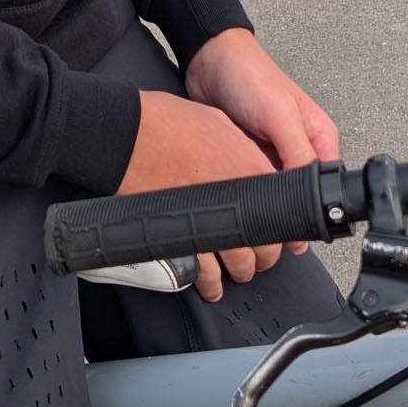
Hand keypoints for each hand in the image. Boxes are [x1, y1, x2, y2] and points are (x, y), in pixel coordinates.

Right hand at [117, 92, 275, 305]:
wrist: (124, 135)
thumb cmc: (164, 122)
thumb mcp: (219, 121)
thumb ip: (242, 148)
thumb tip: (250, 162)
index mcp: (251, 169)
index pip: (283, 211)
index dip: (282, 226)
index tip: (276, 229)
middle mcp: (237, 200)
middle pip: (266, 246)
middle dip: (264, 255)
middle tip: (258, 255)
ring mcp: (209, 222)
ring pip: (239, 264)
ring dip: (240, 271)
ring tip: (236, 270)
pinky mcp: (181, 238)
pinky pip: (204, 272)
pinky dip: (209, 282)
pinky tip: (210, 285)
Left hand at [185, 29, 339, 301]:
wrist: (209, 60)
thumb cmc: (250, 76)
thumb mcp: (280, 116)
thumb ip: (298, 155)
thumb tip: (310, 199)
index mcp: (319, 139)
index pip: (324, 188)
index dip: (309, 210)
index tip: (290, 227)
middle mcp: (298, 148)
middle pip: (298, 194)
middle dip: (281, 207)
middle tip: (264, 221)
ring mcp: (272, 153)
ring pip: (271, 192)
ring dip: (260, 198)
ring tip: (246, 205)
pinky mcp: (248, 155)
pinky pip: (249, 183)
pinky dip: (242, 188)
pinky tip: (232, 192)